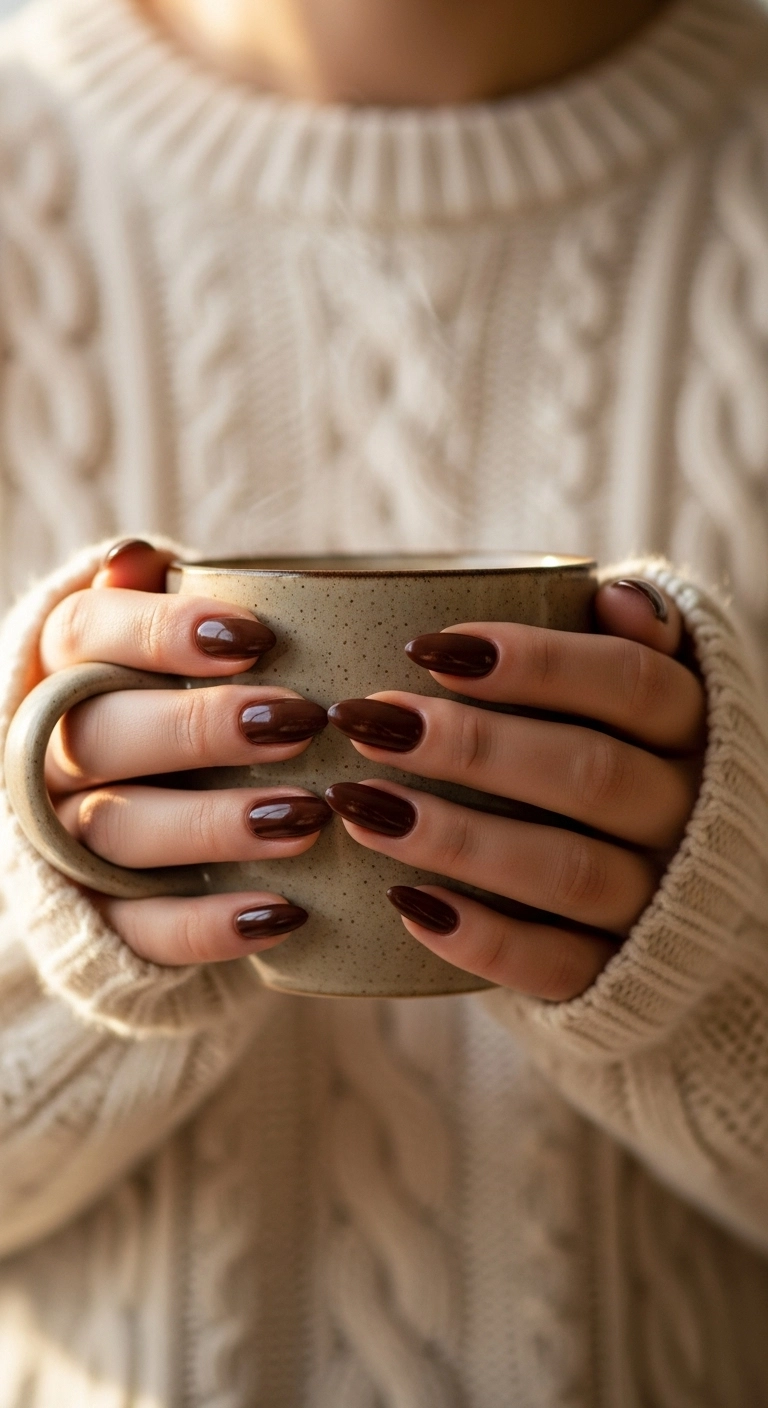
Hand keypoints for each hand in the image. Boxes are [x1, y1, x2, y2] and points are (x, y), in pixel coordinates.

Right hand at [41, 540, 329, 964]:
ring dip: (216, 823)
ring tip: (307, 817)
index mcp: (64, 667)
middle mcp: (51, 751)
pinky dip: (211, 923)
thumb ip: (162, 604)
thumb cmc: (174, 692)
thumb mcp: (164, 643)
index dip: (162, 632)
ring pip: (120, 828)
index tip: (254, 637)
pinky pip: (142, 926)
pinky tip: (285, 913)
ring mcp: (66, 837)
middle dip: (201, 728)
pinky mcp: (101, 916)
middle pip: (101, 733)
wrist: (140, 804)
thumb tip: (138, 558)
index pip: (85, 634)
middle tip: (299, 723)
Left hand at [324, 579, 705, 1000]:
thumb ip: (629, 639)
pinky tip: (404, 903)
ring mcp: (654, 901)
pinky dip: (482, 939)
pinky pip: (556, 965)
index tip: (427, 647)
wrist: (677, 896)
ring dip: (459, 838)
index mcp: (691, 729)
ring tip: (360, 805)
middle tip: (368, 721)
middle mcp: (684, 814)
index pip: (630, 684)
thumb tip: (611, 594)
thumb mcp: (641, 690)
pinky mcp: (615, 974)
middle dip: (473, 746)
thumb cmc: (623, 754)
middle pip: (591, 774)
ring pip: (568, 872)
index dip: (536, 662)